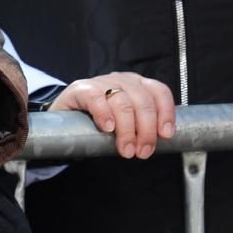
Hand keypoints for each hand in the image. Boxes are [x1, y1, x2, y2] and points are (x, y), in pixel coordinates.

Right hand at [51, 71, 175, 159]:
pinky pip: (96, 98)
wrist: (66, 118)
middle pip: (142, 100)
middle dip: (146, 130)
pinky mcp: (81, 89)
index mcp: (138, 85)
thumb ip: (142, 128)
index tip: (165, 134)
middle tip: (143, 151)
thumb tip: (159, 144)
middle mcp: (122, 80)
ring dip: (127, 130)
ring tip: (126, 149)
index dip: (166, 113)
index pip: (159, 92)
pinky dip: (104, 114)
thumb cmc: (100, 122)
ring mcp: (101, 82)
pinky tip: (107, 128)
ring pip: (122, 102)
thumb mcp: (126, 122)